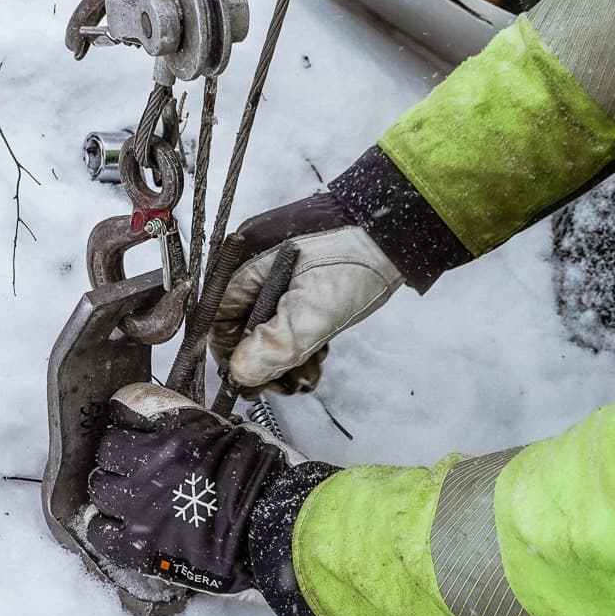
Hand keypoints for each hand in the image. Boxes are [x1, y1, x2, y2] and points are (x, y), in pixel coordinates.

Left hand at [83, 383, 294, 593]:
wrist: (279, 528)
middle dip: (121, 457)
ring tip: (134, 500)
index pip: (124, 407)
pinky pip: (99, 531)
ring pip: (101, 489)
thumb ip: (189, 428)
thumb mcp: (230, 430)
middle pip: (108, 449)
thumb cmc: (265, 479)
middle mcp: (148, 463)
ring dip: (114, 491)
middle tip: (139, 468)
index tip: (134, 425)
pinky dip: (106, 528)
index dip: (129, 417)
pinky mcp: (138, 546)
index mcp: (172, 429)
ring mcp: (138, 506)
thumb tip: (167, 428)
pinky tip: (124, 528)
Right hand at [211, 192, 403, 392]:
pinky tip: (317, 355)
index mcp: (244, 262)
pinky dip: (298, 339)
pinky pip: (286, 316)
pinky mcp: (299, 279)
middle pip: (241, 325)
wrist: (396, 231)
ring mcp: (276, 272)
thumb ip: (274, 345)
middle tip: (287, 383)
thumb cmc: (357, 258)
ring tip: (308, 372)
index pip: (218, 320)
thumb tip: (241, 373)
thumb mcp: (315, 312)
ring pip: (266, 325)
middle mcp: (253, 264)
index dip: (232, 356)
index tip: (250, 383)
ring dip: (285, 355)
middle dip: (265, 360)